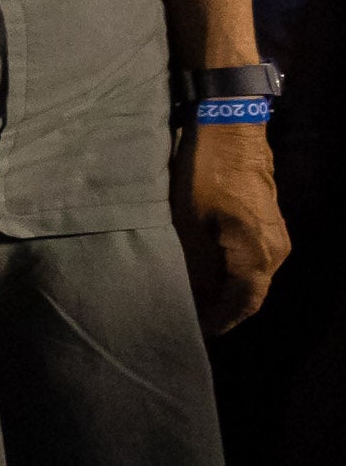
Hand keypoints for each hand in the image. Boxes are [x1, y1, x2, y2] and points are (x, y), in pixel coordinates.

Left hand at [179, 121, 287, 331]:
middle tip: (190, 317)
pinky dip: (231, 270)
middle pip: (250, 293)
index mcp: (258, 256)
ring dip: (225, 289)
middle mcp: (275, 251)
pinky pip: (252, 259)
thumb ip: (196, 268)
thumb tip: (194, 300)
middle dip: (222, 309)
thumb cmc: (205, 178)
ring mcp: (276, 236)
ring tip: (194, 297)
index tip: (196, 332)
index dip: (220, 322)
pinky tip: (206, 270)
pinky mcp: (268, 223)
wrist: (230, 133)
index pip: (243, 304)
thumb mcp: (190, 226)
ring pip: (251, 276)